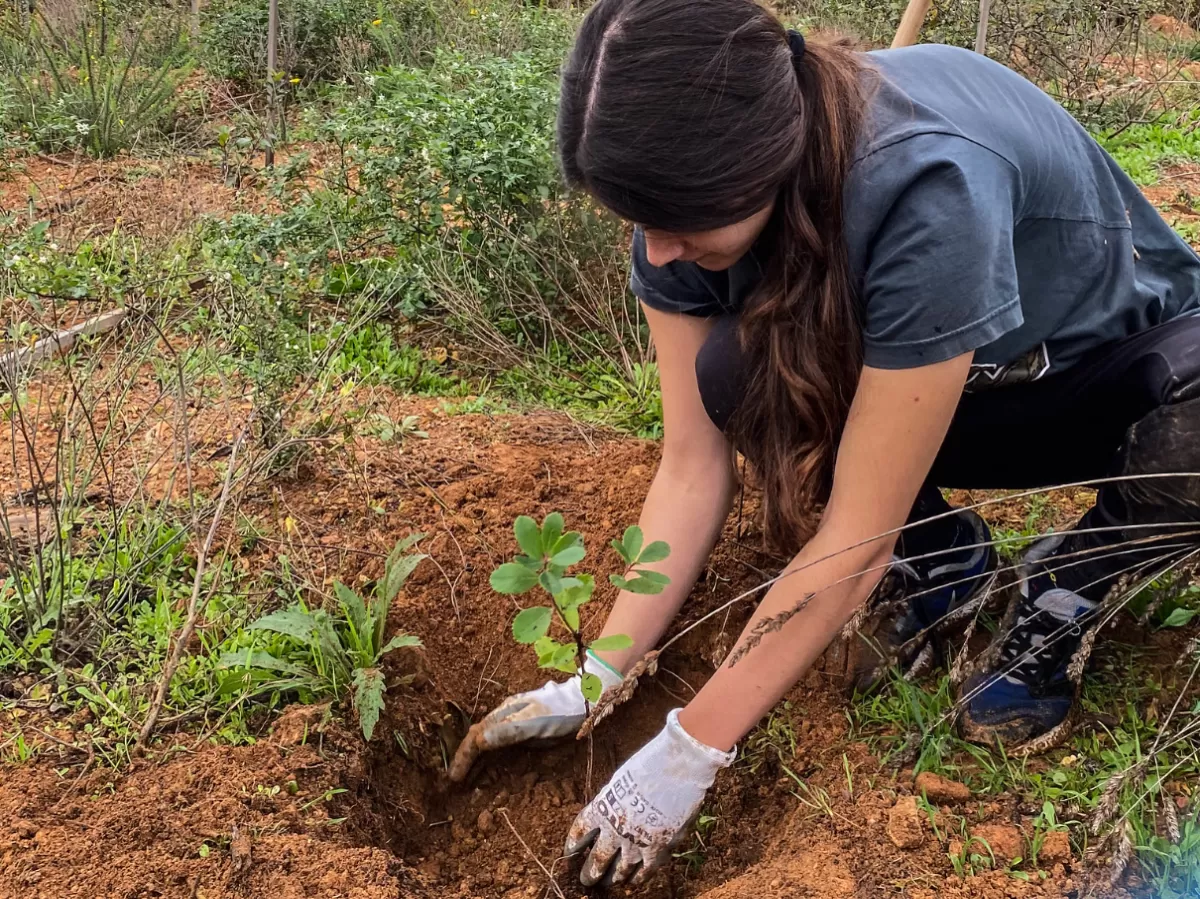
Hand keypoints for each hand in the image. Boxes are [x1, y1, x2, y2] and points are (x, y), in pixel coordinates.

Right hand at [449, 651, 622, 781]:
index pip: (475, 737)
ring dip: (475, 760)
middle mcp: (505, 717)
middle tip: (454, 781)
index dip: (463, 757)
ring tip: (464, 778)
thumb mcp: (535, 722)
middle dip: (464, 759)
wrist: (584, 701)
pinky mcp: (524, 732)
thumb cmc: (560, 711)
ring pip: (487, 743)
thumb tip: (479, 741)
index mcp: (503, 713)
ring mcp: (514, 724)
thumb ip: (509, 731)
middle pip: (477, 739)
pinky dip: (490, 759)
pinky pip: (501, 746)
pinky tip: (488, 769)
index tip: (454, 778)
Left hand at [564, 709, 734, 885]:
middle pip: (596, 859)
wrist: (675, 770)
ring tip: (607, 884)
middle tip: (586, 880)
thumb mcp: (621, 779)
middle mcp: (614, 830)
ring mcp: (635, 843)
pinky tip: (633, 882)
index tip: (569, 853)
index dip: (573, 844)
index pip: (580, 832)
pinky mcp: (657, 850)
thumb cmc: (650, 765)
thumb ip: (614, 799)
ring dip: (611, 879)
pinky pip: (644, 872)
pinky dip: (637, 879)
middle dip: (590, 872)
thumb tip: (612, 809)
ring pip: (618, 871)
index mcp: (601, 808)